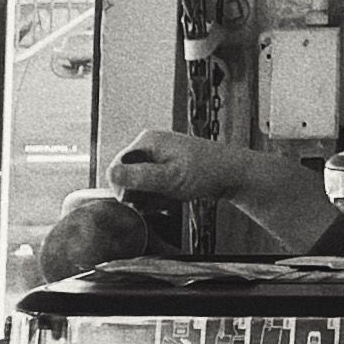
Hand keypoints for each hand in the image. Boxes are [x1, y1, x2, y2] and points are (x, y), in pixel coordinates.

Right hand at [108, 129, 260, 213]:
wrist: (233, 174)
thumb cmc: (206, 173)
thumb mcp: (170, 179)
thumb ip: (139, 178)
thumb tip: (110, 174)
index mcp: (147, 142)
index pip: (116, 168)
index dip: (124, 189)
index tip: (139, 202)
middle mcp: (150, 145)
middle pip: (127, 177)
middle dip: (140, 194)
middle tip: (160, 200)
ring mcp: (158, 156)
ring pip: (140, 185)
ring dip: (151, 198)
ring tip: (170, 199)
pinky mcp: (166, 167)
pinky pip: (152, 186)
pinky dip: (159, 196)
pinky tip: (173, 200)